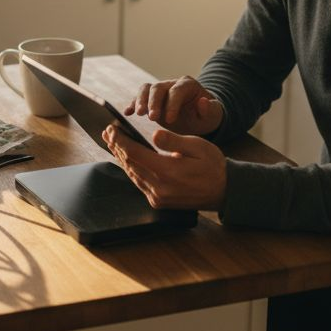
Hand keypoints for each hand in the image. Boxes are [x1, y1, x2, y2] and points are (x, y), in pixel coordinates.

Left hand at [102, 125, 225, 210]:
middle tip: (107, 132)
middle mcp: (159, 187)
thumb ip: (174, 141)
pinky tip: (126, 160)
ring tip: (112, 143)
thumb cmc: (213, 165)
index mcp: (168, 171)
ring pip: (131, 174)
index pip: (135, 153)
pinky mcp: (158, 202)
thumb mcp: (198, 146)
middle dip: (116, 146)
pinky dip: (130, 169)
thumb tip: (154, 135)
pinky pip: (138, 183)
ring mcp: (158, 197)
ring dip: (120, 158)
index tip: (111, 128)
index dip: (120, 140)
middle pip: (130, 164)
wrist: (224, 192)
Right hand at [124, 76, 223, 135]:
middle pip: (158, 88)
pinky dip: (133, 104)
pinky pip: (139, 97)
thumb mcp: (213, 114)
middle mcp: (171, 84)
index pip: (177, 91)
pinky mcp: (150, 99)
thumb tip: (202, 101)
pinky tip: (127, 113)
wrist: (198, 117)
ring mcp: (160, 91)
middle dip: (154, 102)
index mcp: (188, 85)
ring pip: (146, 89)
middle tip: (152, 118)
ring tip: (138, 114)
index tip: (170, 119)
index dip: (172, 104)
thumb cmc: (207, 115)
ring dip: (140, 100)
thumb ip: (209, 109)